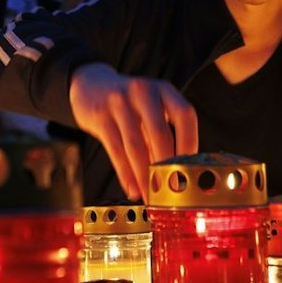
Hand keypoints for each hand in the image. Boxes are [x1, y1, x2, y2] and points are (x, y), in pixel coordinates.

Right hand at [68, 62, 198, 199]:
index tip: (189, 168)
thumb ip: (163, 136)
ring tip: (150, 196)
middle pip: (160, 133)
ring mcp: (120, 102)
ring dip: (144, 176)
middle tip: (171, 192)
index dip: (190, 143)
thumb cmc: (129, 104)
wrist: (91, 86)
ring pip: (135, 145)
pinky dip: (126, 174)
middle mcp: (143, 91)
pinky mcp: (100, 115)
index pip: (185, 115)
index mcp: (164, 90)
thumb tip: (177, 175)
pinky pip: (115, 149)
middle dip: (166, 167)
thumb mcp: (150, 109)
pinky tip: (132, 189)